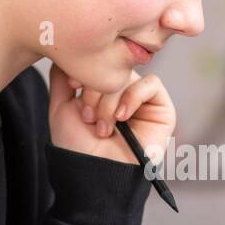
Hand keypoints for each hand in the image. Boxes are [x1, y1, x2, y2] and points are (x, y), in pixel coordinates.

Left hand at [48, 62, 176, 165]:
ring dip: (111, 100)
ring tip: (103, 126)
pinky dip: (133, 97)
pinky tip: (121, 117)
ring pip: (129, 76)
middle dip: (96, 90)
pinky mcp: (162, 109)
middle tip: (88, 117)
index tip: (72, 86)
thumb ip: (62, 78)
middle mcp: (123, 93)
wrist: (93, 174)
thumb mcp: (61, 107)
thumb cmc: (77, 147)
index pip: (99, 62)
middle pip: (113, 68)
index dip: (86, 69)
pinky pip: (151, 84)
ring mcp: (143, 101)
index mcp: (102, 91)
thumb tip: (65, 50)